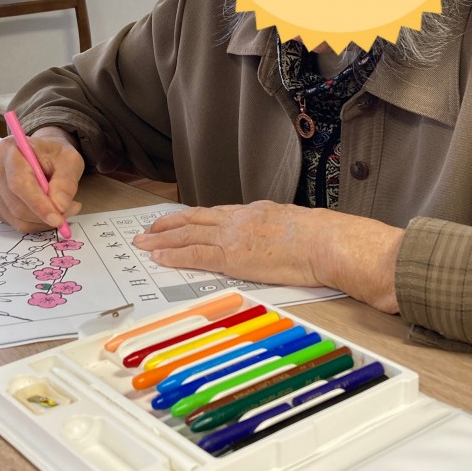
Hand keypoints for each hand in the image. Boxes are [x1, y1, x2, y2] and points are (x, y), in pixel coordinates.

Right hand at [0, 126, 83, 231]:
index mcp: (10, 150)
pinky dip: (34, 223)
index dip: (38, 204)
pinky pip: (13, 222)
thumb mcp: (70, 160)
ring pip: (16, 217)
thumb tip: (59, 206)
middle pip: (16, 204)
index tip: (58, 219)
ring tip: (62, 208)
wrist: (40, 154)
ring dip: (42, 220)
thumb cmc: (54, 155)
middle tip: (71, 210)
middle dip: (45, 215)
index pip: (19, 183)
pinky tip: (45, 210)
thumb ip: (66, 181)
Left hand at [133, 201, 402, 313]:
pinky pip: (195, 255)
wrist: (327, 242)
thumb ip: (277, 227)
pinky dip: (174, 256)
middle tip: (148, 230)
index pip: (215, 214)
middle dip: (168, 225)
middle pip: (194, 220)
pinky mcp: (232, 257)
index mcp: (255, 212)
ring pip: (187, 235)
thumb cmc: (322, 237)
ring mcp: (233, 237)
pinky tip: (159, 258)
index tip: (177, 221)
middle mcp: (239, 220)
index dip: (192, 218)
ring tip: (144, 242)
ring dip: (162, 239)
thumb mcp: (294, 224)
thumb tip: (274, 235)